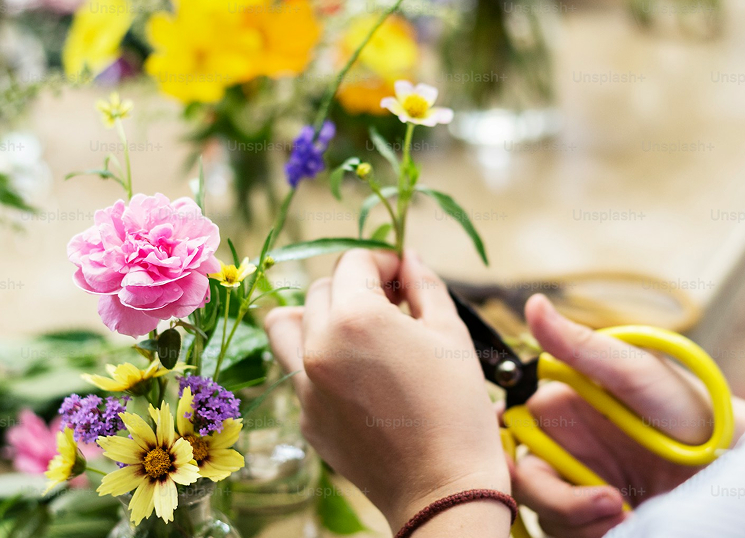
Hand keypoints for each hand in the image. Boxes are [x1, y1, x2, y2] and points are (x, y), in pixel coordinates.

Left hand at [265, 250, 510, 531]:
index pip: (353, 261)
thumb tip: (410, 257)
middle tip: (392, 305)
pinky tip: (359, 379)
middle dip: (355, 287)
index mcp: (355, 317)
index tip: (404, 274)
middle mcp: (318, 346)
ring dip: (316, 317)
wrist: (442, 489)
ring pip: (287, 327)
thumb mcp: (451, 334)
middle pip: (321, 289)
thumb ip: (425, 286)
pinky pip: (298, 372)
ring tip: (353, 331)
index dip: (383, 259)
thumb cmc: (457, 410)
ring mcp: (304, 385)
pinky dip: (320, 362)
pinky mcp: (306, 417)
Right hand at [511, 295, 744, 537]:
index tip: (524, 472)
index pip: (508, 434)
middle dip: (559, 501)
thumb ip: (581, 346)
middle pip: (523, 483)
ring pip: (545, 515)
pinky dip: (594, 534)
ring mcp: (577, 486)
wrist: (731, 468)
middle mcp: (562, 448)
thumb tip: (534, 304)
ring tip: (627, 511)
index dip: (505, 455)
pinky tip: (629, 521)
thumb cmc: (692, 411)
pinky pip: (569, 534)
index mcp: (559, 409)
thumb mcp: (636, 373)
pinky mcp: (594, 519)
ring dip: (581, 521)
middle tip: (608, 502)